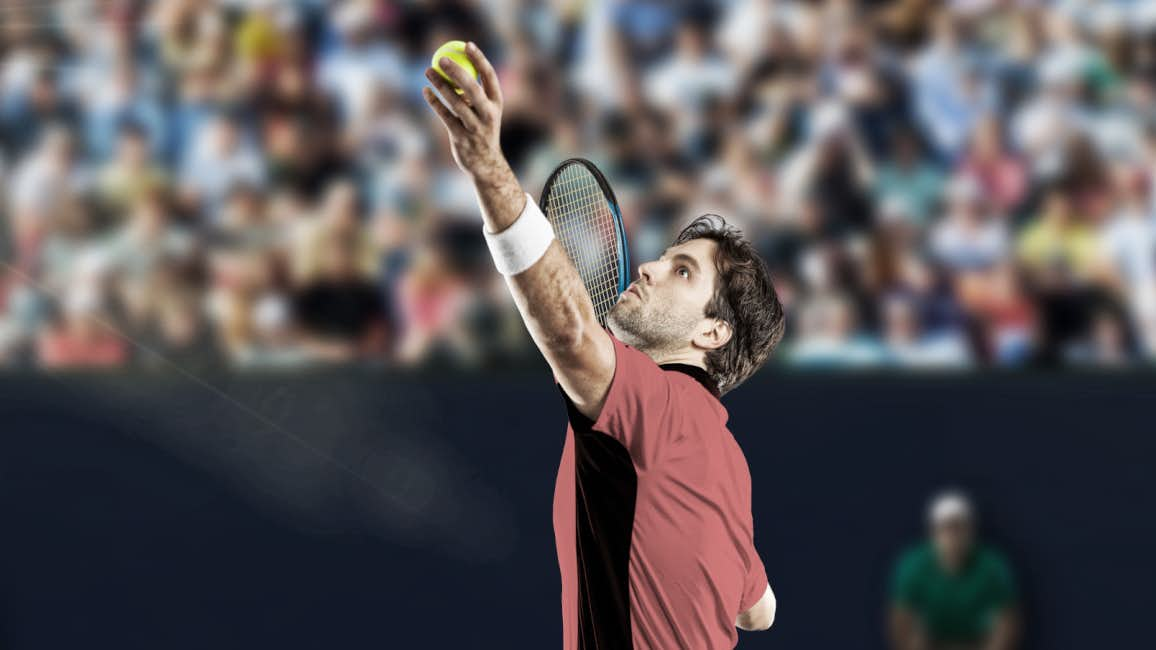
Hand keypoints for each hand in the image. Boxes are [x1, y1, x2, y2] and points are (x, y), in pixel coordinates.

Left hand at [422, 42, 506, 183]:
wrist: (486, 163)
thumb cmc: (482, 129)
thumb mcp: (485, 110)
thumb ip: (475, 90)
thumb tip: (459, 63)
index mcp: (496, 103)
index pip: (489, 76)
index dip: (479, 59)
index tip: (467, 45)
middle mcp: (488, 114)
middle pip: (472, 88)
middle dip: (457, 71)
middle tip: (441, 58)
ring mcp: (475, 127)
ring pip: (456, 102)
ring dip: (440, 85)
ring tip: (427, 71)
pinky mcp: (461, 138)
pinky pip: (445, 116)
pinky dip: (434, 103)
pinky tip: (426, 91)